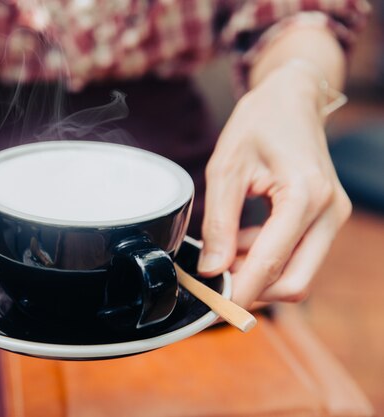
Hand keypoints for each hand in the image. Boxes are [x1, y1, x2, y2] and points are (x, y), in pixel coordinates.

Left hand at [198, 63, 351, 307]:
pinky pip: (298, 256)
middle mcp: (328, 211)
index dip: (241, 290)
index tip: (215, 306)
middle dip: (254, 289)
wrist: (291, 99)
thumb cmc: (259, 124)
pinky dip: (267, 258)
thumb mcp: (226, 168)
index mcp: (304, 195)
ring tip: (224, 247)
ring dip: (259, 272)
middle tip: (215, 278)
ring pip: (297, 272)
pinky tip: (240, 239)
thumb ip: (219, 222)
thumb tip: (212, 269)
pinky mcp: (326, 219)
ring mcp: (332, 216)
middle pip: (295, 282)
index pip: (272, 262)